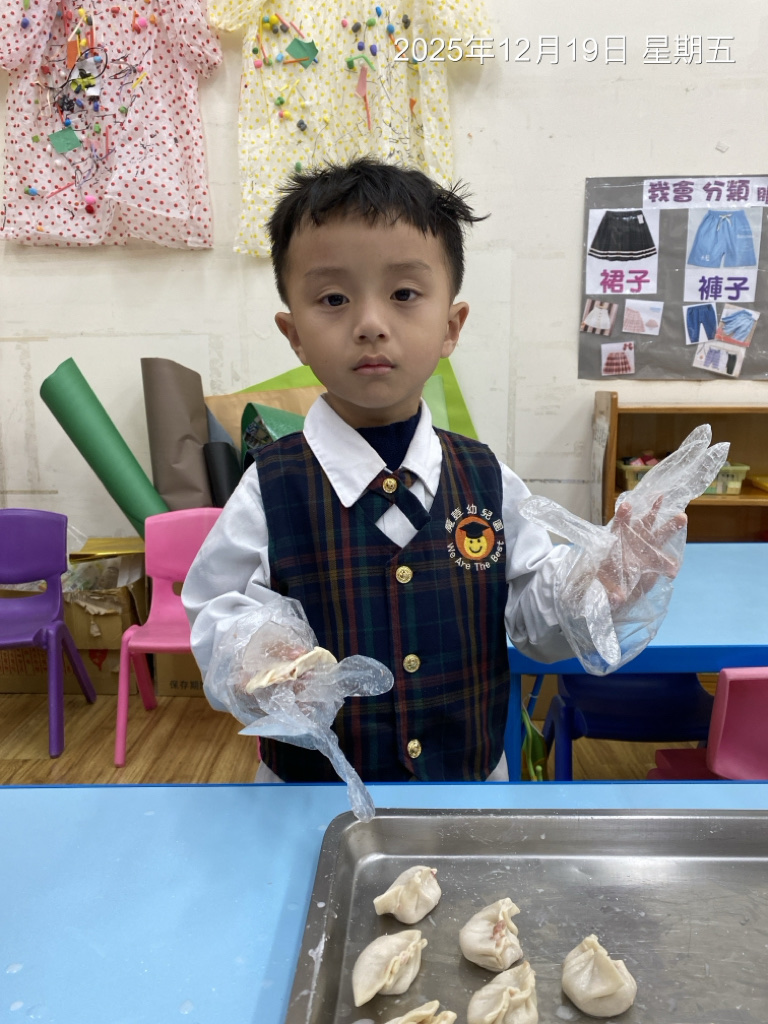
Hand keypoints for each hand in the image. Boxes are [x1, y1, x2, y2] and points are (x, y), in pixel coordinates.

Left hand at [597, 497, 686, 611]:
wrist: (610, 592)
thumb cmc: (601, 582)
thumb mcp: (600, 587)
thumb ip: (609, 592)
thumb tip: (618, 598)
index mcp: (614, 542)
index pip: (618, 526)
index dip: (622, 516)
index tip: (627, 505)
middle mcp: (631, 543)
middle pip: (643, 524)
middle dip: (653, 512)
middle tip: (662, 496)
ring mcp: (644, 552)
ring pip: (658, 536)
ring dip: (670, 527)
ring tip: (682, 516)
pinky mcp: (653, 565)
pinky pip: (663, 562)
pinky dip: (670, 566)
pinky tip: (673, 570)